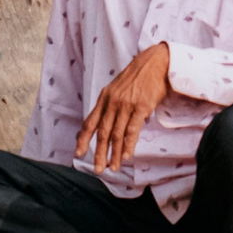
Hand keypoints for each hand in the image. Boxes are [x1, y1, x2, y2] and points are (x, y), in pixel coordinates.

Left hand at [76, 41, 173, 173]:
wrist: (155, 62)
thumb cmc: (138, 76)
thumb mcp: (118, 88)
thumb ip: (112, 104)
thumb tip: (109, 123)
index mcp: (105, 98)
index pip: (90, 122)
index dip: (83, 139)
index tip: (78, 153)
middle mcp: (112, 103)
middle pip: (102, 133)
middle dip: (99, 153)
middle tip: (97, 169)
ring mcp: (126, 105)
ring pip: (117, 134)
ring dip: (114, 154)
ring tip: (113, 167)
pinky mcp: (141, 107)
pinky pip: (132, 130)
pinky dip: (128, 145)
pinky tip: (126, 155)